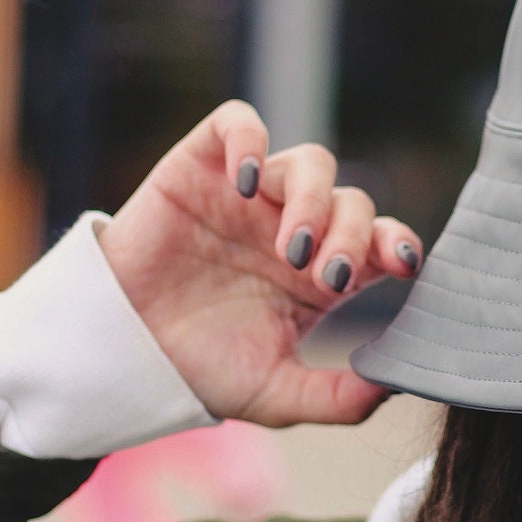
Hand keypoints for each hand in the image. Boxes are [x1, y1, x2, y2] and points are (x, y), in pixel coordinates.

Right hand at [97, 102, 423, 426]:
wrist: (119, 351)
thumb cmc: (198, 368)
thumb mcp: (275, 393)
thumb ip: (336, 397)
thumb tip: (392, 385)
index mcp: (321, 273)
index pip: (381, 241)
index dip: (398, 244)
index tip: (401, 267)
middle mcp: (295, 226)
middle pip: (353, 202)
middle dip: (351, 236)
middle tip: (325, 276)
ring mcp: (252, 195)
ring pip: (310, 162)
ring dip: (312, 200)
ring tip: (291, 247)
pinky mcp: (202, 166)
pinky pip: (237, 123)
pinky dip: (249, 140)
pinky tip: (246, 182)